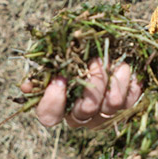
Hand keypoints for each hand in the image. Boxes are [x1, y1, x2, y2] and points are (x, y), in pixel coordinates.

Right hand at [19, 57, 141, 128]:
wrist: (108, 42)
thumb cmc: (77, 48)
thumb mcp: (59, 52)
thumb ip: (44, 65)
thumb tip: (26, 86)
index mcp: (60, 103)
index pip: (49, 116)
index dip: (53, 102)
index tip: (60, 79)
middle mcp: (82, 113)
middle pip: (84, 111)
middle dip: (91, 85)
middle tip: (96, 62)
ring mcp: (104, 112)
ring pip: (111, 107)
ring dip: (114, 81)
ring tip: (118, 62)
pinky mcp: (126, 105)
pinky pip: (131, 101)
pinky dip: (131, 84)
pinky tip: (128, 69)